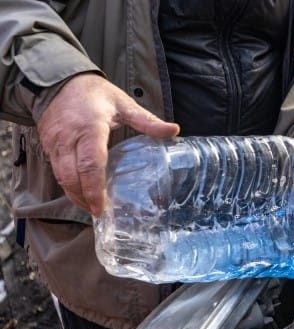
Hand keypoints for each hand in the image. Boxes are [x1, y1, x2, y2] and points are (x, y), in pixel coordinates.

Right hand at [36, 73, 179, 215]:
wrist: (58, 81)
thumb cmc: (95, 93)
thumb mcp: (123, 104)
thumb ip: (147, 121)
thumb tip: (174, 130)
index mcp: (90, 128)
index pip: (90, 164)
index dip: (95, 188)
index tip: (102, 205)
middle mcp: (69, 138)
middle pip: (72, 176)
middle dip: (84, 197)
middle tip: (98, 212)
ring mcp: (55, 143)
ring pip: (61, 176)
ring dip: (74, 195)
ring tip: (91, 207)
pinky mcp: (47, 146)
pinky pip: (56, 170)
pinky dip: (67, 185)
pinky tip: (80, 193)